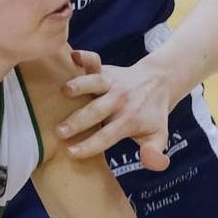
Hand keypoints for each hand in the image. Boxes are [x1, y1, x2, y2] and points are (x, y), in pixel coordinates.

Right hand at [59, 54, 172, 168]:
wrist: (159, 81)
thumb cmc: (152, 115)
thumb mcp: (158, 136)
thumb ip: (154, 152)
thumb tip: (152, 162)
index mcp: (129, 120)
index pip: (107, 135)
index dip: (90, 145)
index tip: (71, 153)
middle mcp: (119, 100)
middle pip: (96, 111)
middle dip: (78, 121)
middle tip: (59, 132)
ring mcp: (111, 83)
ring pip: (94, 83)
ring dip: (80, 85)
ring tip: (64, 91)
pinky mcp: (105, 70)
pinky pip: (94, 62)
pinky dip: (84, 57)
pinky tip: (73, 55)